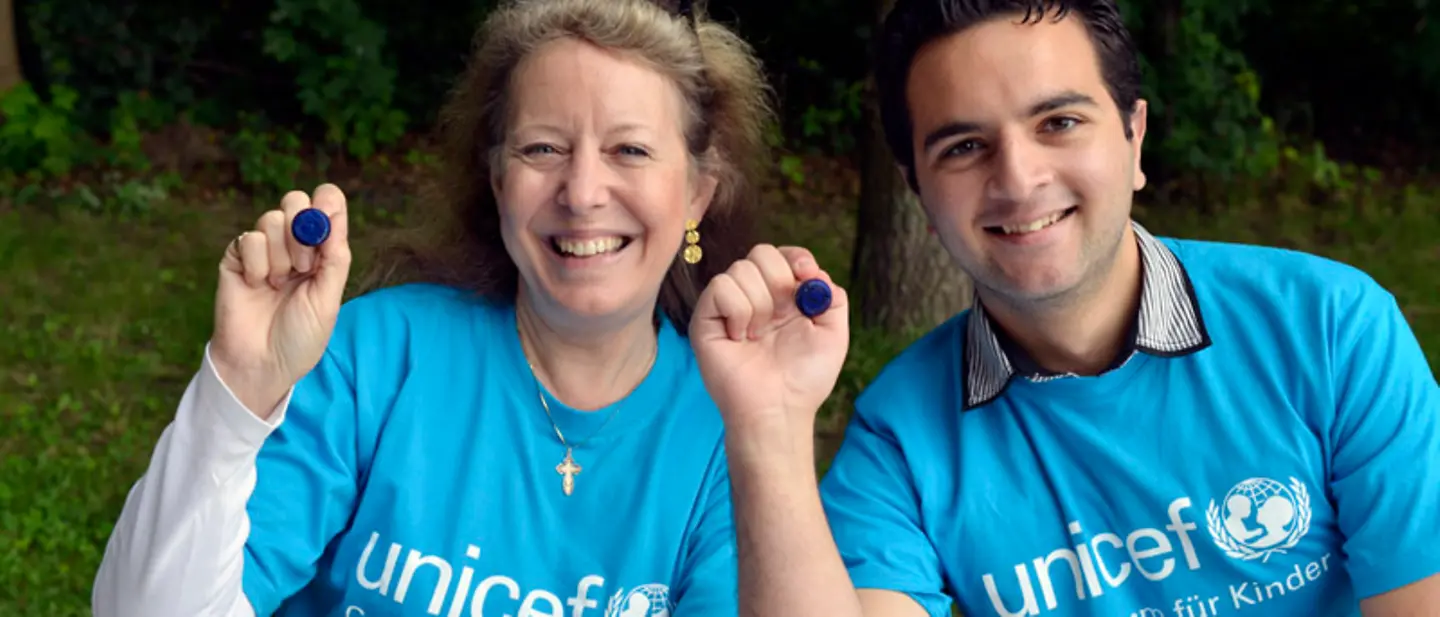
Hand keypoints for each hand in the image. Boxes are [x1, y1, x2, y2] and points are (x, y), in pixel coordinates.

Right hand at [208, 184, 351, 418]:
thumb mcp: (328, 298)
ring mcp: (264, 251)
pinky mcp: (237, 258)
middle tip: (303, 264)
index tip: (327, 210)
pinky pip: (250, 239)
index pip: (325, 207)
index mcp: (321, 253)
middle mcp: (292, 247)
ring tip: (279, 284)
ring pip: (272, 219)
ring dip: (281, 254)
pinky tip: (257, 285)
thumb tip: (335, 212)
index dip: (327, 202)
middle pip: (295, 202)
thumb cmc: (300, 336)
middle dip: (302, 227)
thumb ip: (335, 256)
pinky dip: (258, 263)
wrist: (261, 363)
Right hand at [690, 244, 849, 433]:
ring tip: (759, 336)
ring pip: (741, 269)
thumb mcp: (833, 334)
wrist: (779, 407)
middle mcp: (755, 296)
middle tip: (782, 315)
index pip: (783, 255)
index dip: (796, 258)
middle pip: (761, 252)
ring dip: (760, 304)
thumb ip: (832, 297)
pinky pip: (720, 287)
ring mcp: (729, 305)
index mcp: (784, 296)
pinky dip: (738, 312)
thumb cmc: (804, 379)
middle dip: (779, 280)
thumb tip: (814, 272)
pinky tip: (740, 337)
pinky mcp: (706, 317)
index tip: (806, 275)